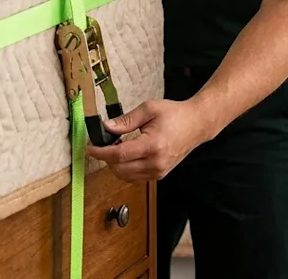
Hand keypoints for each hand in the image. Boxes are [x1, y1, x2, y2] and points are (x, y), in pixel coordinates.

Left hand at [86, 99, 211, 181]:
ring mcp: (158, 171)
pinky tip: (127, 154)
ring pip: (126, 176)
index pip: (119, 155)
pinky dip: (125, 169)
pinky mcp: (159, 174)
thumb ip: (126, 120)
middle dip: (106, 158)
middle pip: (119, 169)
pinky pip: (135, 177)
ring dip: (115, 165)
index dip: (101, 152)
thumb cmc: (175, 114)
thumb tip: (106, 127)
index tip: (90, 147)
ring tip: (117, 147)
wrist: (197, 124)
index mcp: (153, 145)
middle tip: (104, 143)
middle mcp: (156, 163)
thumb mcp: (149, 109)